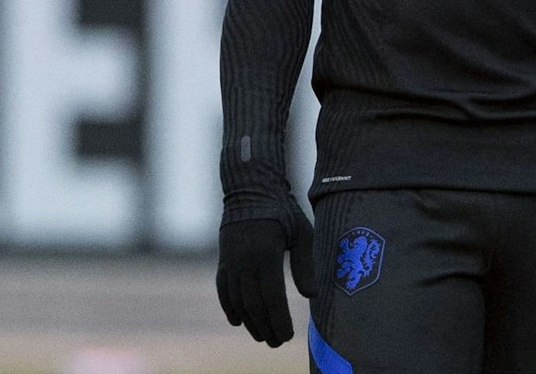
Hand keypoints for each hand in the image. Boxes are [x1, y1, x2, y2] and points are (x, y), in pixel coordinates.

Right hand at [216, 212, 319, 347]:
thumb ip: (305, 265)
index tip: (288, 336)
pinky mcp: (223, 262)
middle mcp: (244, 262)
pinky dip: (229, 308)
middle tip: (278, 342)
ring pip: (237, 301)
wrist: (251, 192)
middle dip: (266, 327)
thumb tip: (312, 295)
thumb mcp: (302, 232)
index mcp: (266, 255)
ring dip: (249, 322)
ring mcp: (230, 263)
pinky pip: (223, 291)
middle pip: (253, 305)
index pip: (271, 297)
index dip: (279, 320)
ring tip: (263, 336)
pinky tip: (238, 321)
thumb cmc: (283, 211)